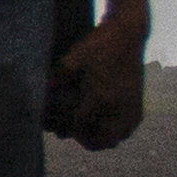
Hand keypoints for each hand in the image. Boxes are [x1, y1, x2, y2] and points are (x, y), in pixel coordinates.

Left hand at [51, 18, 147, 148]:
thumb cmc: (96, 45)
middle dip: (79, 138)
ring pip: (112, 140)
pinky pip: (124, 131)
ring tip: (82, 129)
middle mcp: (118, 107)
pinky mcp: (138, 107)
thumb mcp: (72, 59)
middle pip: (96, 141)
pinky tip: (99, 124)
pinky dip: (111, 132)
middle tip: (66, 131)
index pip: (77, 125)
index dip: (62, 126)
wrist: (127, 35)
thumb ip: (56, 80)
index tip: (50, 125)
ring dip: (96, 138)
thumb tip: (38, 99)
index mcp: (100, 96)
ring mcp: (131, 109)